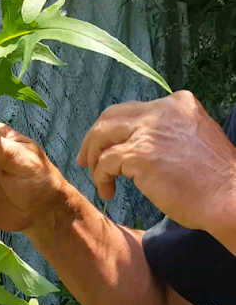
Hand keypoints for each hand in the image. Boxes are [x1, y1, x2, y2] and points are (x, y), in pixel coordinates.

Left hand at [77, 90, 235, 230]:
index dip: (112, 128)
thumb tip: (131, 139)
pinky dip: (101, 176)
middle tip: (84, 160)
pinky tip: (108, 190)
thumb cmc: (214, 180)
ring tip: (98, 179)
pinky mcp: (140, 154)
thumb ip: (165, 132)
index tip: (103, 146)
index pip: (131, 110)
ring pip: (101, 136)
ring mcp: (150, 131)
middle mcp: (162, 110)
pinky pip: (105, 162)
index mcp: (178, 104)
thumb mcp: (192, 139)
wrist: (231, 200)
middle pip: (110, 117)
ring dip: (94, 159)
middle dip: (92, 139)